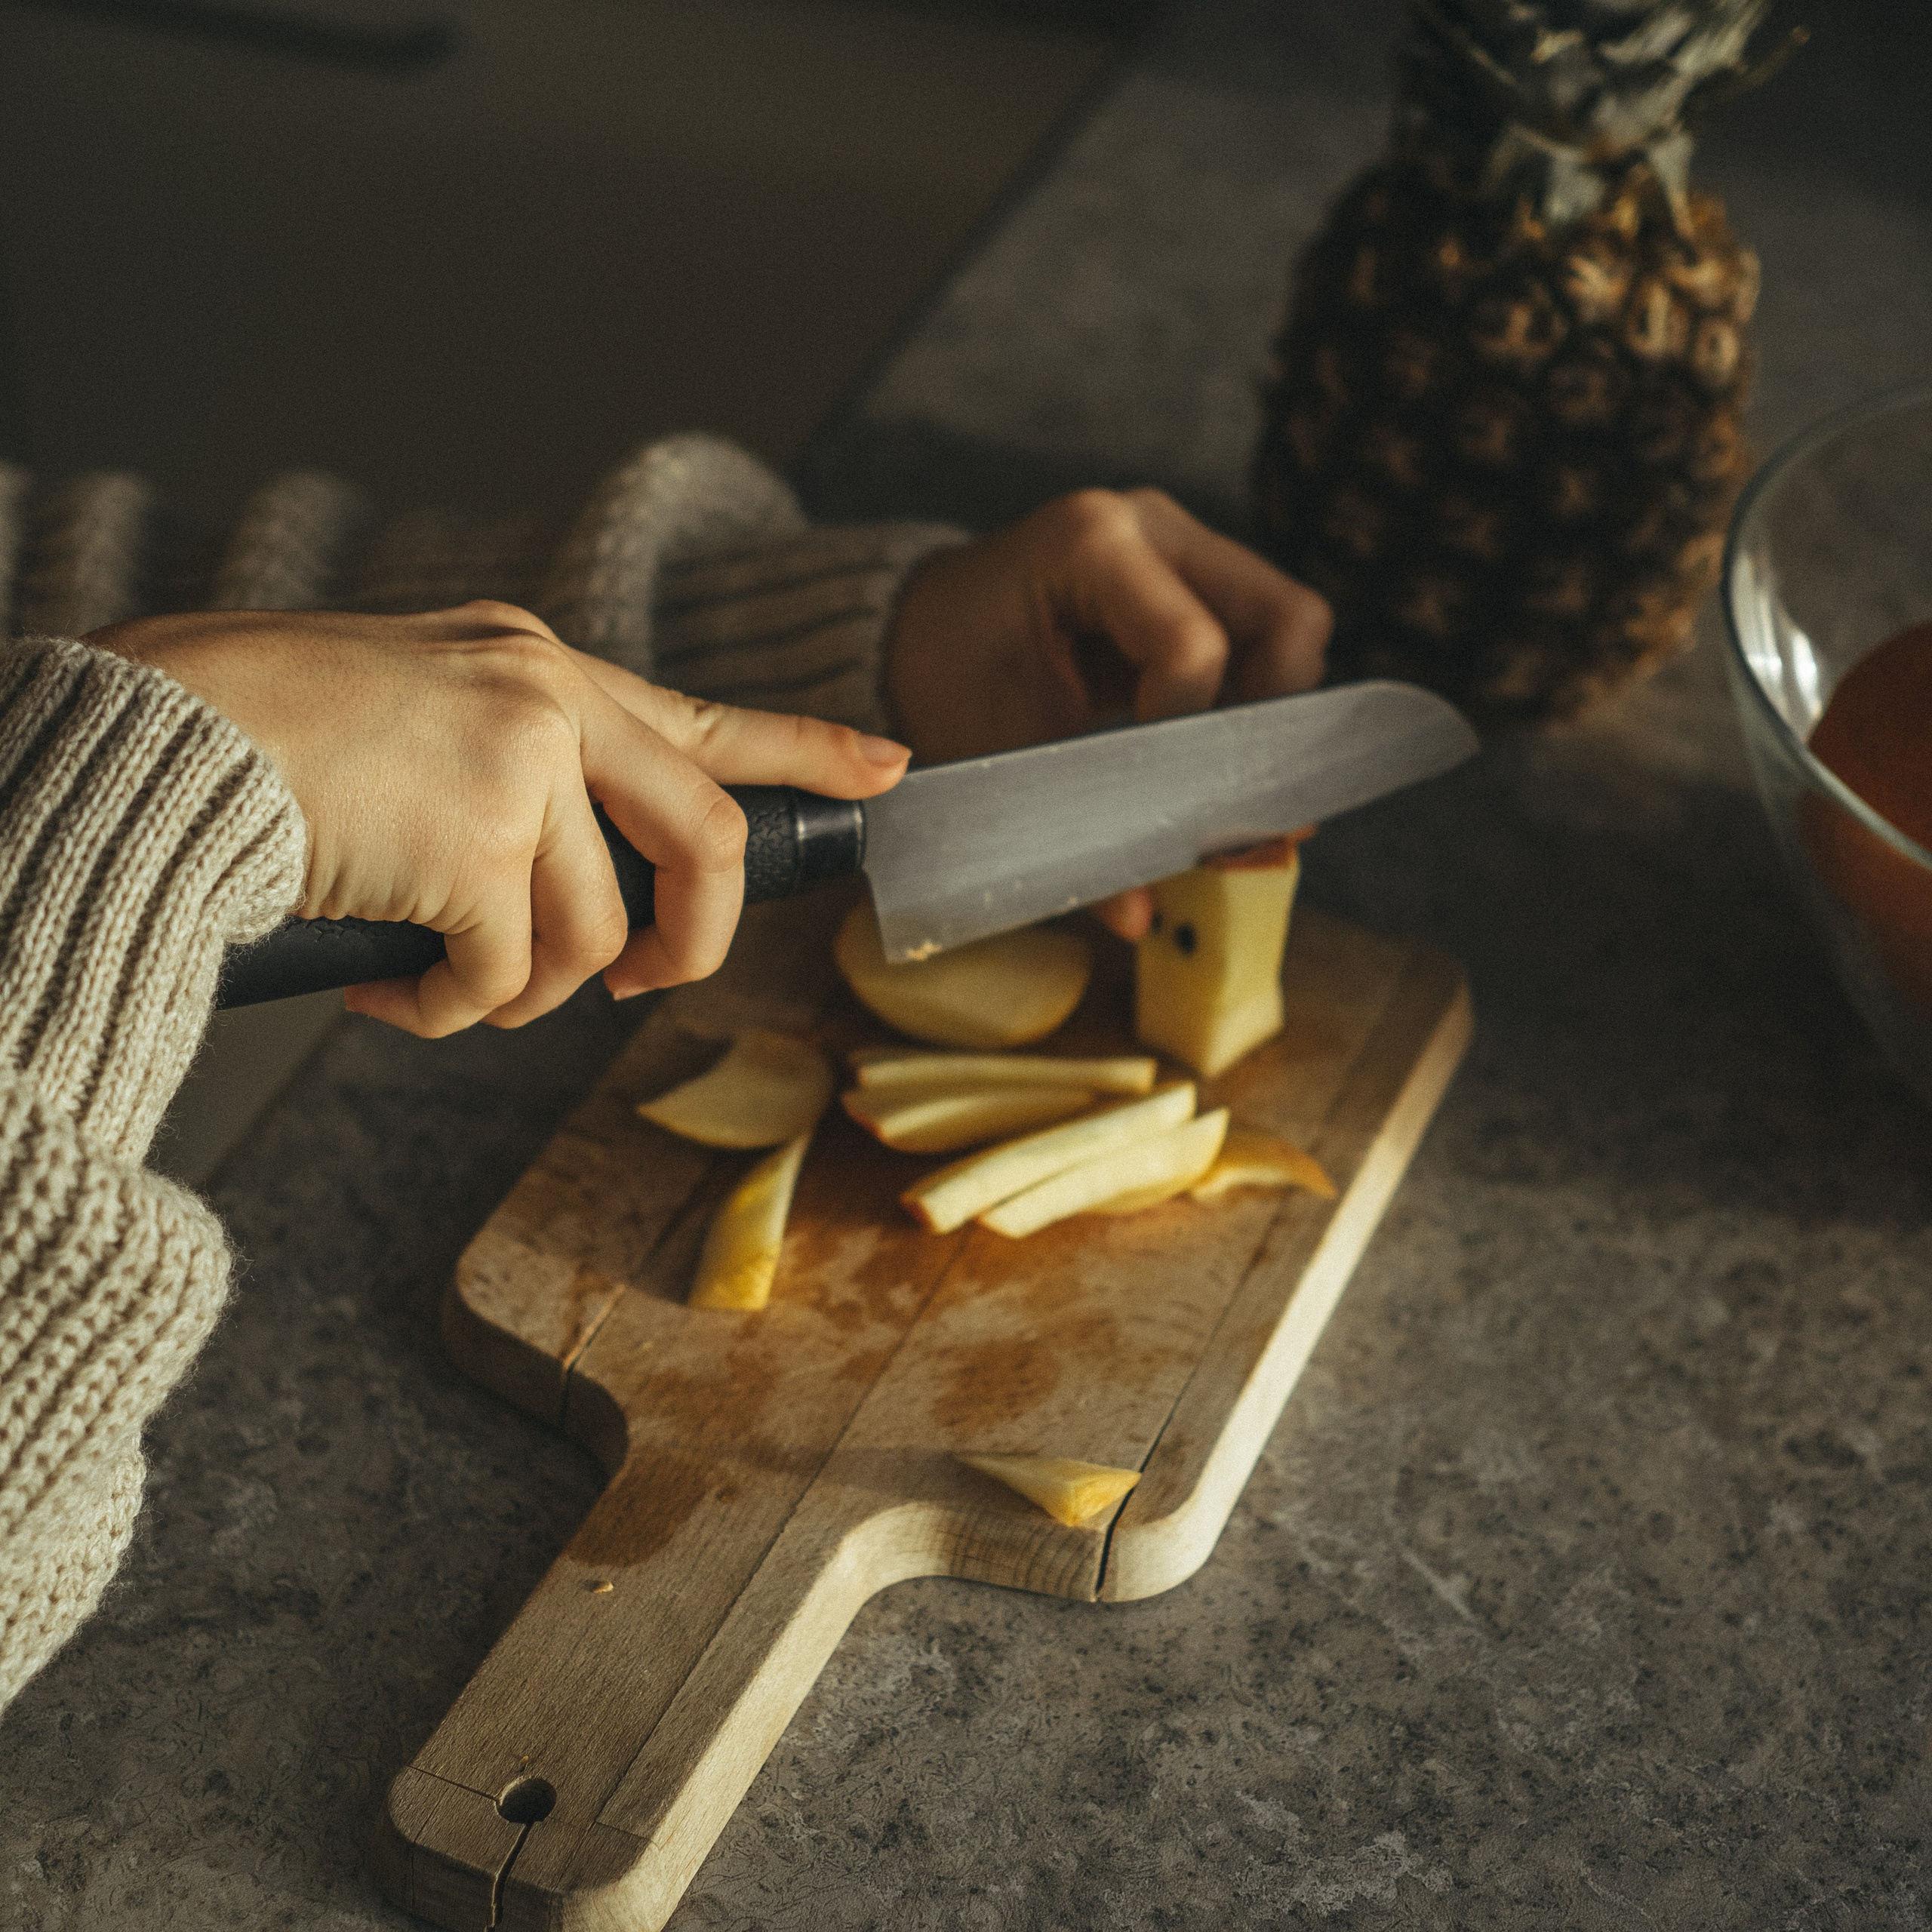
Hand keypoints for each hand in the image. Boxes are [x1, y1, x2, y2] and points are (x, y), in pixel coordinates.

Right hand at [90, 602, 908, 1035]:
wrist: (152, 745)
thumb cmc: (264, 740)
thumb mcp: (416, 719)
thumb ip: (512, 771)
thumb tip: (578, 886)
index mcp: (536, 662)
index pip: (701, 717)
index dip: (805, 750)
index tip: (889, 769)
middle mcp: (545, 694)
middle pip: (704, 839)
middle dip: (689, 940)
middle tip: (641, 985)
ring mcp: (515, 763)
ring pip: (588, 936)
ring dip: (515, 993)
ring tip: (433, 981)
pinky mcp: (471, 844)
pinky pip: (503, 980)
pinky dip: (448, 1013)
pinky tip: (386, 989)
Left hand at [886, 488, 1330, 937]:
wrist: (920, 632)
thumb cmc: (946, 677)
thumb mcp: (996, 755)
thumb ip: (1068, 831)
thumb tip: (1136, 919)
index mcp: (1090, 544)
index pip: (1197, 645)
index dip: (1191, 732)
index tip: (1152, 785)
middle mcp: (1152, 526)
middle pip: (1287, 618)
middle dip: (1273, 717)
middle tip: (1233, 787)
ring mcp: (1183, 545)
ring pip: (1293, 626)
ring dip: (1273, 711)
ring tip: (1224, 774)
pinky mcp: (1198, 578)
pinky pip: (1267, 638)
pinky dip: (1254, 699)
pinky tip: (1213, 751)